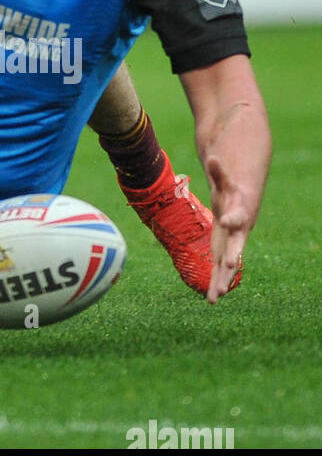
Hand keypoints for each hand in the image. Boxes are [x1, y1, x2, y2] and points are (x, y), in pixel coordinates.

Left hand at [204, 154, 250, 302]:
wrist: (243, 196)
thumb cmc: (232, 185)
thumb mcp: (225, 176)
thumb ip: (218, 171)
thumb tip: (212, 157)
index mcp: (240, 212)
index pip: (236, 217)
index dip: (231, 220)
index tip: (225, 222)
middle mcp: (239, 230)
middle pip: (235, 247)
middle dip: (230, 260)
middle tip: (227, 272)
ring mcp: (233, 240)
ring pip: (227, 262)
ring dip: (221, 279)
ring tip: (213, 299)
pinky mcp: (225, 246)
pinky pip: (221, 265)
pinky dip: (217, 280)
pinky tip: (211, 297)